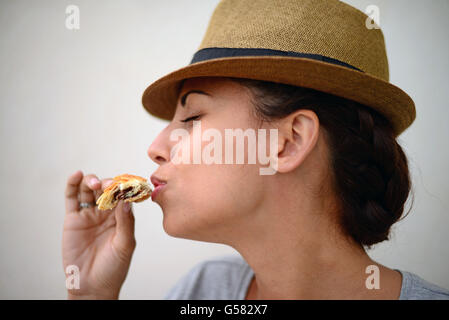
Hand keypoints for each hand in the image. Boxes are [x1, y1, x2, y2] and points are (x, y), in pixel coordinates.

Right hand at [62, 170, 135, 298]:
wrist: (92, 286)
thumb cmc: (113, 268)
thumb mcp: (124, 245)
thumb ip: (126, 222)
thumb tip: (127, 200)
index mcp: (121, 217)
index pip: (123, 196)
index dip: (124, 188)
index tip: (127, 183)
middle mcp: (105, 213)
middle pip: (106, 190)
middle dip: (108, 184)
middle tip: (110, 186)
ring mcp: (89, 214)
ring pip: (89, 190)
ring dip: (92, 181)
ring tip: (95, 183)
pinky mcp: (73, 219)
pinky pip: (72, 198)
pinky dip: (73, 185)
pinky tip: (77, 175)